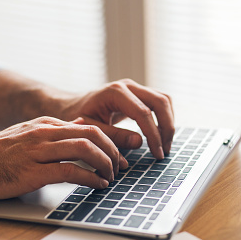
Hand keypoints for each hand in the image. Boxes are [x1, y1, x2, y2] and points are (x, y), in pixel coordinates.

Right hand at [0, 116, 126, 199]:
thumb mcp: (27, 133)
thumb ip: (54, 131)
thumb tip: (80, 126)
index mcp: (46, 124)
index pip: (89, 126)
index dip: (110, 140)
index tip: (121, 154)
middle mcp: (44, 133)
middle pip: (92, 134)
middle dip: (112, 151)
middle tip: (120, 166)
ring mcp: (38, 151)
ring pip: (84, 149)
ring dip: (104, 164)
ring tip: (110, 176)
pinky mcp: (32, 171)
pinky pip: (70, 172)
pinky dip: (89, 179)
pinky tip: (97, 185)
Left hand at [58, 79, 174, 159]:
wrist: (72, 105)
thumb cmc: (78, 117)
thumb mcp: (91, 129)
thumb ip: (113, 136)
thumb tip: (139, 143)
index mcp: (115, 93)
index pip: (143, 112)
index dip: (153, 134)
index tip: (157, 153)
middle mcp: (128, 86)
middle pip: (160, 101)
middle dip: (166, 127)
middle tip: (164, 150)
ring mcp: (135, 87)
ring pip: (164, 99)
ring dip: (168, 122)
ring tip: (165, 145)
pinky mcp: (139, 93)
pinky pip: (160, 102)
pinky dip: (165, 118)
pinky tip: (161, 136)